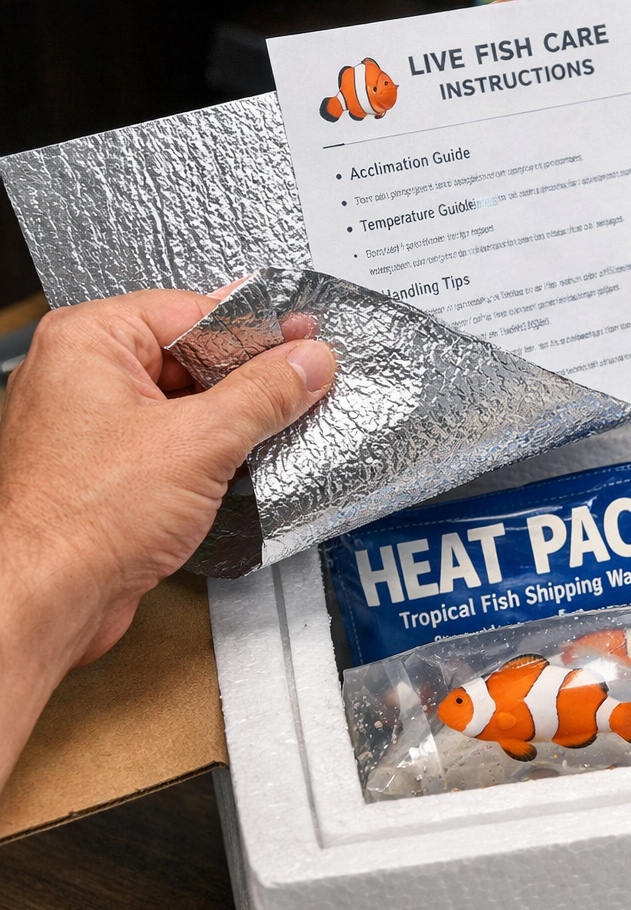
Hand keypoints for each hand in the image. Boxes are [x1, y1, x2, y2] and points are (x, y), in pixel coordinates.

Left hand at [0, 288, 334, 790]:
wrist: (43, 598)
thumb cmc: (80, 520)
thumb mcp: (201, 441)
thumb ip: (266, 394)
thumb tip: (307, 361)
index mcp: (89, 341)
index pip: (193, 311)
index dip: (257, 328)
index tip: (306, 342)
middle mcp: (81, 375)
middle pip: (191, 355)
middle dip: (249, 376)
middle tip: (303, 385)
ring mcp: (91, 424)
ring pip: (184, 401)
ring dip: (232, 418)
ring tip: (275, 428)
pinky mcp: (105, 468)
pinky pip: (171, 440)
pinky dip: (209, 450)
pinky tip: (239, 464)